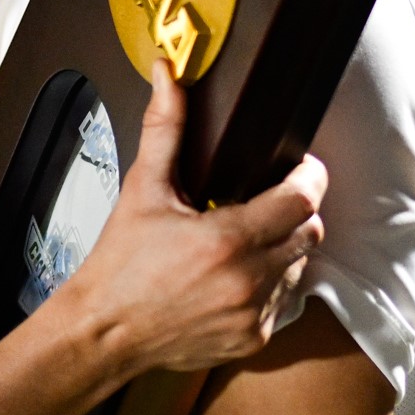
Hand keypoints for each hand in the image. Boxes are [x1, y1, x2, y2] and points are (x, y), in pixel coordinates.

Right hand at [64, 61, 325, 375]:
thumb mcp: (143, 190)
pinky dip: (267, 284)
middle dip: (295, 211)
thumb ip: (165, 129)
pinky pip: (282, 301)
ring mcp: (254, 313)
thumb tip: (168, 77)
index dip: (309, 176)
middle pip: (310, 232)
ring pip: (299, 266)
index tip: (301, 167)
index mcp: (227, 238)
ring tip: (244, 240)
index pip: (302, 199)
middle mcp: (248, 279)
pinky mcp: (254, 338)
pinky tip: (233, 275)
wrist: (105, 329)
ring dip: (282, 248)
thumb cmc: (120, 263)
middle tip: (268, 200)